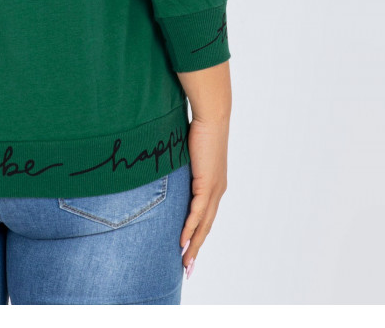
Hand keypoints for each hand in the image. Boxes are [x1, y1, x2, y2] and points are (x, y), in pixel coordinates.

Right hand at [179, 116, 228, 278]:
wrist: (212, 116)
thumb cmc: (200, 129)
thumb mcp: (189, 154)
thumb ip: (183, 166)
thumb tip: (167, 166)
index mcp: (214, 184)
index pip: (206, 216)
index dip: (198, 235)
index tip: (189, 250)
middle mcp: (217, 190)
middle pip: (206, 226)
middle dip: (196, 248)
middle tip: (187, 267)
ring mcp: (214, 188)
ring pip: (203, 224)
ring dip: (193, 245)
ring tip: (184, 262)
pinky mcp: (207, 183)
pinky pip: (197, 212)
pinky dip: (190, 228)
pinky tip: (183, 240)